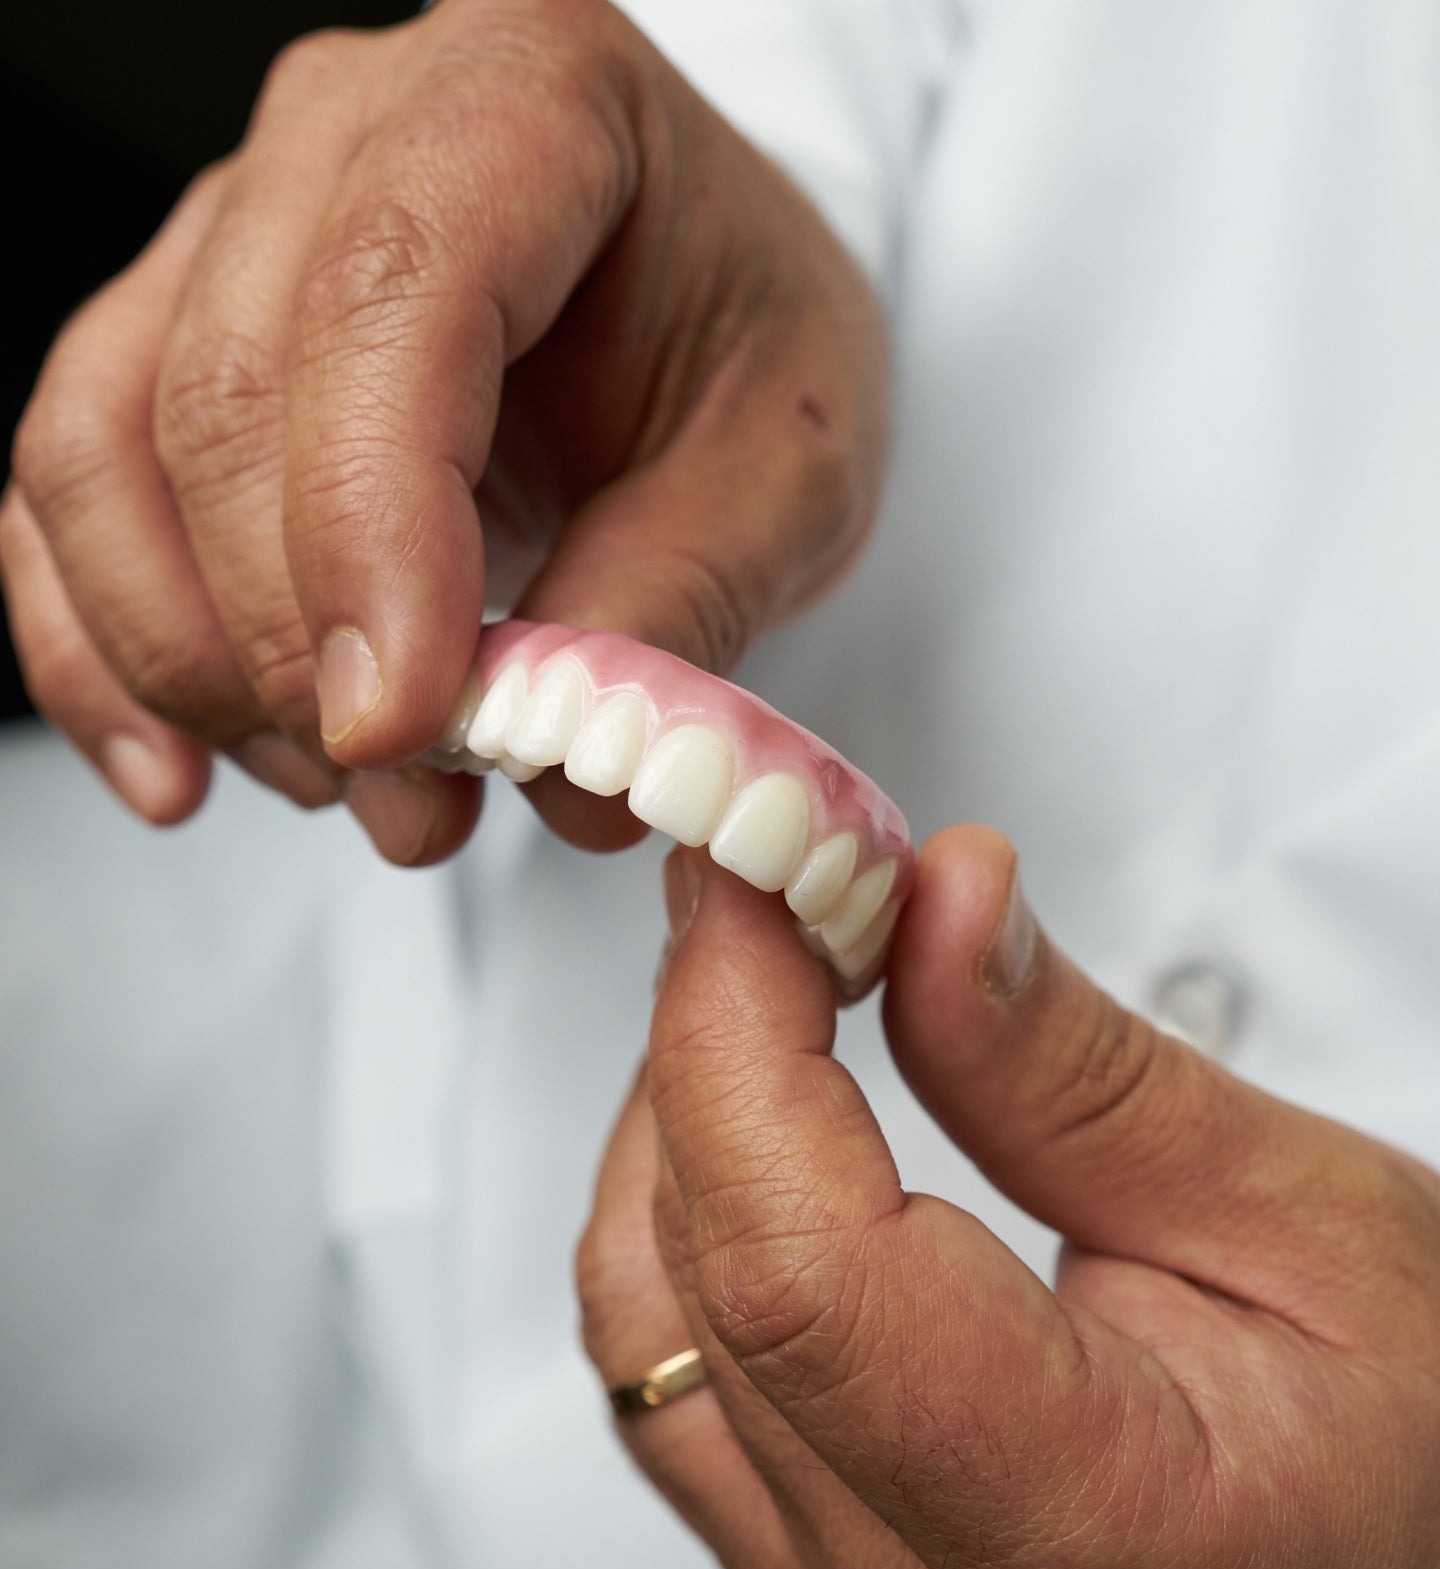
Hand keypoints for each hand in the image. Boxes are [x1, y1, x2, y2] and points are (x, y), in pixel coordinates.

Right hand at [1, 0, 885, 860]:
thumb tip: (550, 765)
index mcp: (530, 98)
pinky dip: (100, 659)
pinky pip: (62, 502)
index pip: (388, 298)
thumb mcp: (791, 472)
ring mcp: (226, 231)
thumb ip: (678, 601)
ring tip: (352, 788)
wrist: (698, 312)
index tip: (402, 720)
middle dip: (297, 648)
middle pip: (223, 394)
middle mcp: (341, 133)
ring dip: (199, 670)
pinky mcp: (162, 341)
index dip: (369, 530)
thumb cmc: (741, 347)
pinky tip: (186, 774)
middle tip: (418, 801)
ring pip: (103, 451)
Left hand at [579, 831, 1439, 1568]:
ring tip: (791, 977)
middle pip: (714, 1276)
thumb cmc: (1422, 1448)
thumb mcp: (1309, 1219)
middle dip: (715, 1031)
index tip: (756, 869)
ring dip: (687, 1110)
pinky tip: (753, 1118)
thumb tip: (933, 903)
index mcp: (1088, 1544)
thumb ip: (1082, 1074)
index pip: (801, 1277)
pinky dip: (681, 1210)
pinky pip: (660, 1370)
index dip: (736, 1040)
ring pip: (651, 1315)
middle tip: (796, 874)